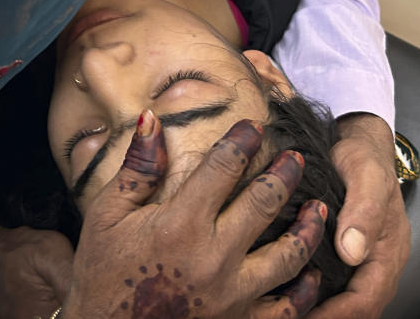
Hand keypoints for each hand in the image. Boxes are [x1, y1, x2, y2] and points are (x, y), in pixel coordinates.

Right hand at [64, 110, 327, 318]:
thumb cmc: (102, 276)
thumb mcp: (107, 216)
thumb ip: (136, 169)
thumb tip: (151, 119)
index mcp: (180, 225)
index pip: (224, 167)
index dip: (243, 140)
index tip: (255, 126)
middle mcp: (213, 258)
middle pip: (265, 202)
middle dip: (286, 173)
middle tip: (296, 158)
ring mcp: (232, 295)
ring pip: (290, 254)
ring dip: (309, 226)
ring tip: (317, 207)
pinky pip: (289, 308)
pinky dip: (307, 289)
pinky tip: (313, 272)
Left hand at [307, 113, 409, 318]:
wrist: (357, 140)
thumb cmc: (363, 157)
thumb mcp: (366, 175)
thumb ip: (363, 211)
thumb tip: (353, 252)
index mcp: (389, 250)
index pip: (367, 299)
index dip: (338, 315)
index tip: (307, 318)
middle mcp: (379, 261)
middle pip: (359, 308)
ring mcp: (364, 258)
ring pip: (349, 300)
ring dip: (324, 310)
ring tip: (289, 312)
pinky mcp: (347, 251)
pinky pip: (339, 285)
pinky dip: (319, 296)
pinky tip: (293, 292)